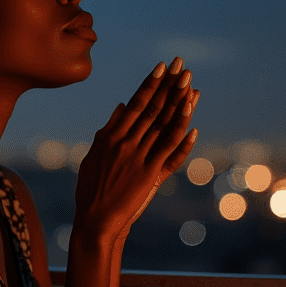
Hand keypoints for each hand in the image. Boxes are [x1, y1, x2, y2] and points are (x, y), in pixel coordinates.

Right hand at [74, 58, 199, 243]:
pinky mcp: (150, 175)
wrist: (95, 219)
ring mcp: (139, 158)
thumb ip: (108, 130)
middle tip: (183, 67)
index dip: (150, 84)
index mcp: (111, 136)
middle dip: (169, 86)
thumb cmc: (91, 189)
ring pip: (163, 127)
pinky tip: (193, 125)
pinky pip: (170, 153)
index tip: (162, 67)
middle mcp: (126, 143)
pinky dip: (183, 139)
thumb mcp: (94, 155)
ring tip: (191, 86)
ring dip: (179, 105)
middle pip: (152, 109)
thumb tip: (122, 106)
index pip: (135, 103)